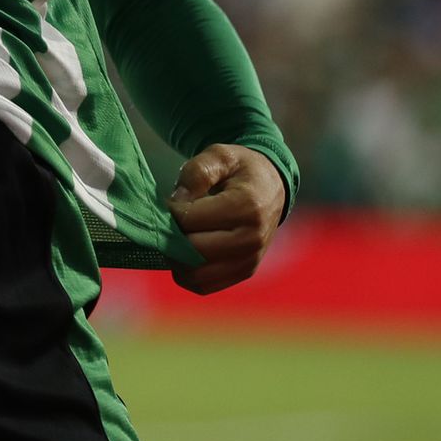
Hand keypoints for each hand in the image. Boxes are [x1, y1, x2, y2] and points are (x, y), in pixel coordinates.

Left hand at [166, 144, 287, 295]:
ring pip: (195, 275)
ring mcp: (249, 260)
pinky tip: (187, 252)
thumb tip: (176, 202)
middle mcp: (251, 239)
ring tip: (177, 237)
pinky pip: (204, 286)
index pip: (191, 220)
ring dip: (176, 259)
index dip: (171, 211)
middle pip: (193, 250)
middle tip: (169, 222)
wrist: (272, 187)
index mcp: (246, 207)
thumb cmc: (241, 169)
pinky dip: (187, 273)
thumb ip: (197, 172)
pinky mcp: (244, 273)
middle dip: (171, 237)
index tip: (171, 202)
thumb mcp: (220, 155)